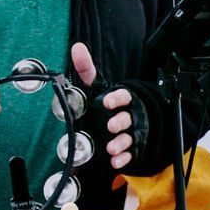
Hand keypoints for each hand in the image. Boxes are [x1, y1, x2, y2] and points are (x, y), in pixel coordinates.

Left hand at [70, 43, 136, 169]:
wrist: (129, 120)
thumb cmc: (110, 102)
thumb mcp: (98, 86)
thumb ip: (87, 69)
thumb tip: (77, 48)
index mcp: (123, 98)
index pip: (124, 96)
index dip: (117, 98)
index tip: (107, 102)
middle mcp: (130, 115)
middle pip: (128, 118)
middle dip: (120, 122)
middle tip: (110, 126)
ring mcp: (133, 132)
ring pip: (130, 137)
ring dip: (121, 143)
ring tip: (111, 148)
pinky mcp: (133, 147)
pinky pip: (131, 154)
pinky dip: (123, 158)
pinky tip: (115, 161)